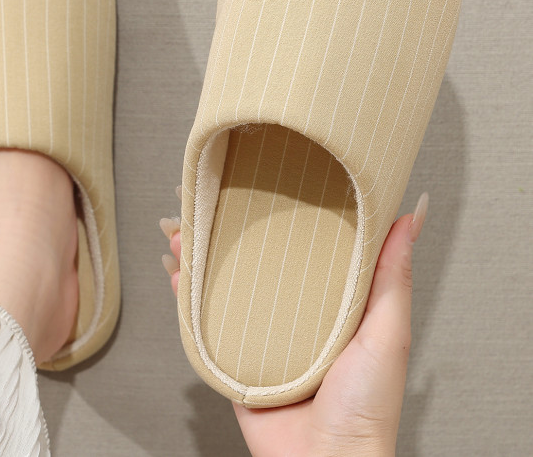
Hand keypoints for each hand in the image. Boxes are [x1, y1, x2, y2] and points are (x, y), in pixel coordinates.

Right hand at [161, 192, 427, 456]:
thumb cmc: (367, 408)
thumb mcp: (387, 334)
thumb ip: (391, 278)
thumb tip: (411, 217)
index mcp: (331, 299)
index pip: (304, 243)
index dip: (283, 210)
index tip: (267, 177)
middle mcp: (294, 311)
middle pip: (255, 257)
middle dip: (228, 227)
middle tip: (209, 197)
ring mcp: (260, 332)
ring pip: (223, 282)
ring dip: (200, 253)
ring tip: (183, 227)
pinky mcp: (234, 355)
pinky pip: (203, 319)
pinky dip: (185, 294)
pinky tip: (176, 272)